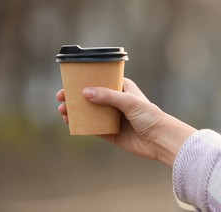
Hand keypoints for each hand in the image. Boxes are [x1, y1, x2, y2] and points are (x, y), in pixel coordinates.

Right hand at [56, 78, 196, 166]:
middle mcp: (115, 101)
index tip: (68, 84)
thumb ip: (108, 96)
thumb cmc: (149, 116)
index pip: (99, 81)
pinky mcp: (110, 132)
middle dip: (74, 97)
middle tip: (60, 99)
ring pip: (89, 112)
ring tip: (62, 112)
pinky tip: (71, 123)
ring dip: (75, 111)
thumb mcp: (129, 102)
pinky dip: (81, 125)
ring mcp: (112, 117)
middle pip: (91, 97)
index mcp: (122, 88)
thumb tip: (84, 93)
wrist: (160, 139)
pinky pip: (92, 127)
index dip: (83, 81)